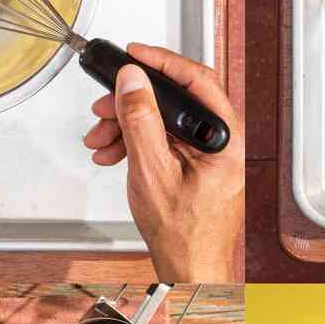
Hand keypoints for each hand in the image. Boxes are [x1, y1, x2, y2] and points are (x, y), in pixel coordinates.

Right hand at [81, 44, 243, 280]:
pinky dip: (136, 144)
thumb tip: (133, 80)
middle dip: (133, 102)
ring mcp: (206, 154)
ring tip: (101, 139)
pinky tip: (114, 153)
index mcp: (223, 138)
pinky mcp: (193, 165)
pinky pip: (162, 142)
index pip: (197, 80)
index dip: (161, 61)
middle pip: (174, 100)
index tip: (134, 54)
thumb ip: (141, 120)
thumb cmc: (184, 234)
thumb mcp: (153, 170)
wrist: (190, 270)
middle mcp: (219, 142)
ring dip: (127, 125)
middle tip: (104, 107)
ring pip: (163, 121)